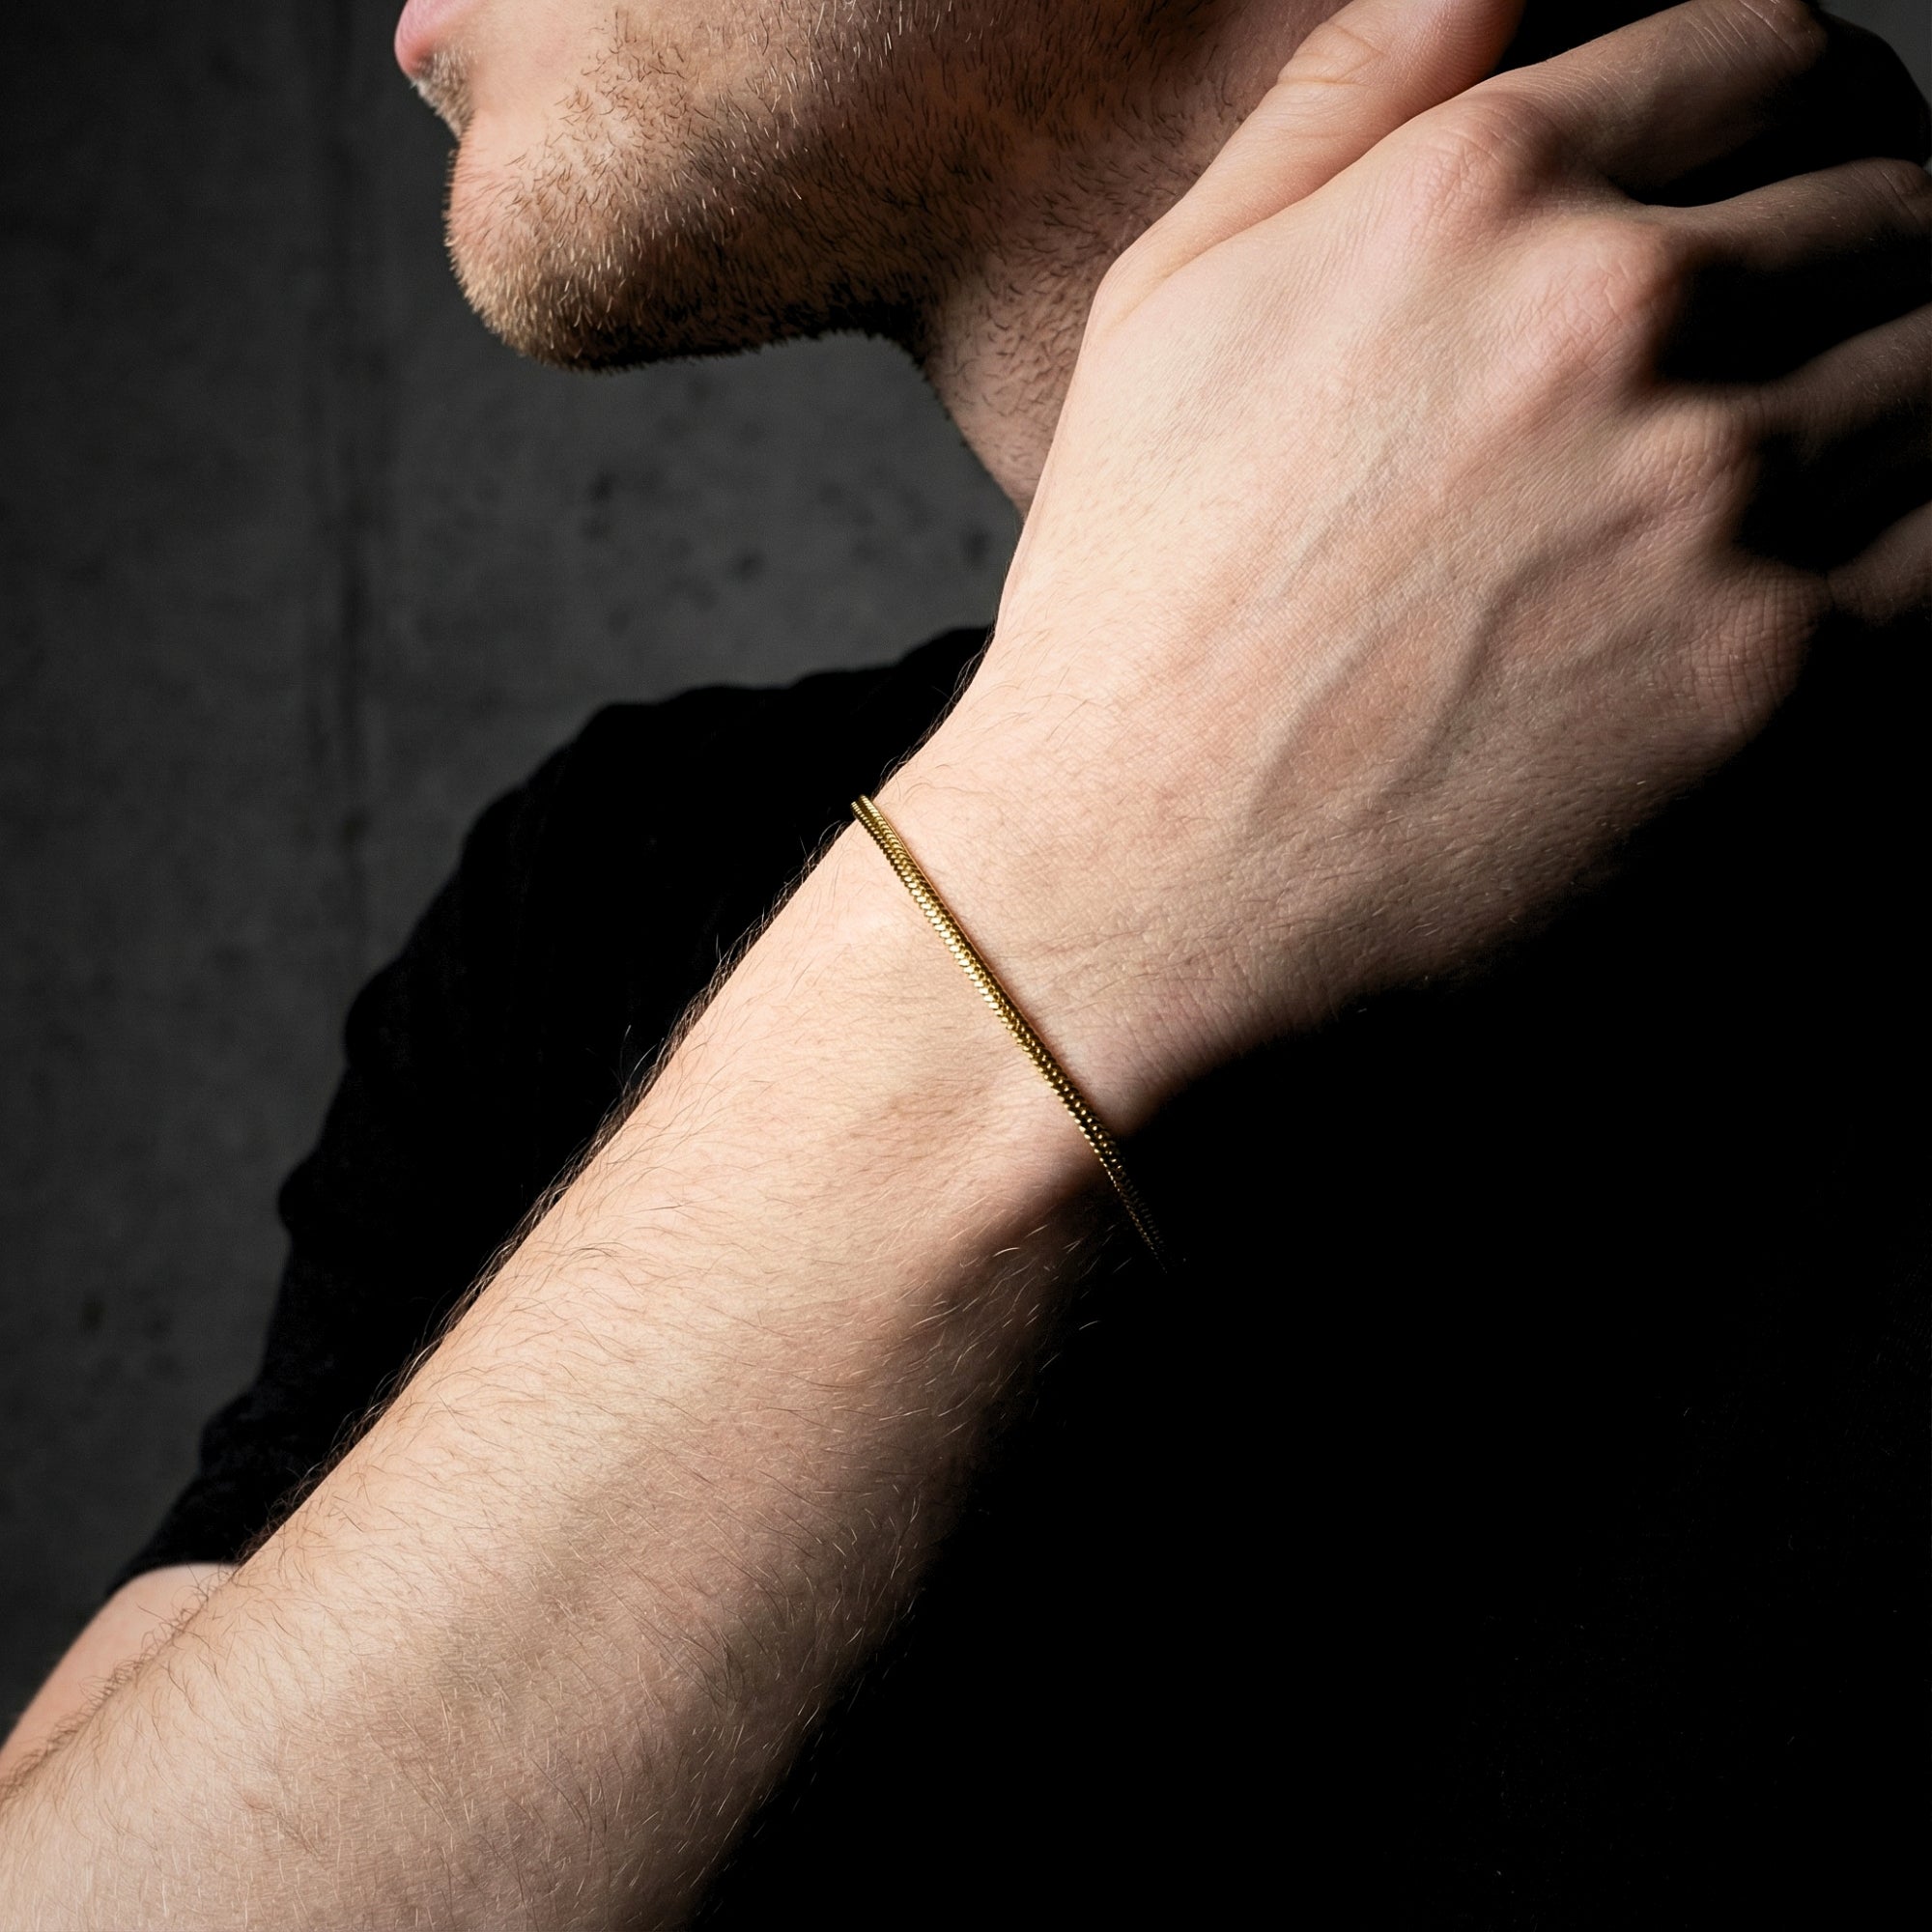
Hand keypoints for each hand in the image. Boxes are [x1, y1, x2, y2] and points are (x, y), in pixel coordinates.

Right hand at [883, 0, 1930, 1125]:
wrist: (1136, 889)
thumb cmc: (1132, 619)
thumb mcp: (1167, 309)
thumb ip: (1339, 97)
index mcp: (1476, 194)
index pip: (1772, 53)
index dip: (1816, 109)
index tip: (1812, 180)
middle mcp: (1613, 315)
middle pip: (1895, 201)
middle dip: (1883, 251)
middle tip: (1839, 330)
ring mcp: (1712, 498)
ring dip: (1916, 399)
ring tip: (1837, 463)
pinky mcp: (1781, 683)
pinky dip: (1925, 549)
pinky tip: (1841, 580)